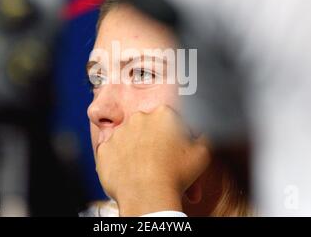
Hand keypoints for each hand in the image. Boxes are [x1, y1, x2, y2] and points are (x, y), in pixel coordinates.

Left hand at [95, 105, 210, 215]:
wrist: (149, 196)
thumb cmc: (177, 174)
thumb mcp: (204, 153)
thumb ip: (205, 136)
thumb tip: (206, 129)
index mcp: (163, 113)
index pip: (170, 118)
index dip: (175, 134)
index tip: (176, 147)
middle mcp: (138, 118)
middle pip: (148, 126)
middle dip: (154, 139)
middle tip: (161, 159)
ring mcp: (119, 133)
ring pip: (129, 138)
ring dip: (136, 149)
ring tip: (145, 168)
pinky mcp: (104, 149)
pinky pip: (112, 152)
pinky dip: (120, 161)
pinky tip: (130, 172)